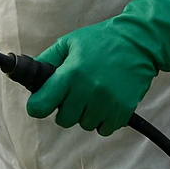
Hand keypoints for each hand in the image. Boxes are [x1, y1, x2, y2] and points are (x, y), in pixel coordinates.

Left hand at [25, 0, 169, 135]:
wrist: (139, 43)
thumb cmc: (101, 40)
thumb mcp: (70, 42)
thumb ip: (48, 59)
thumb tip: (30, 73)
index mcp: (71, 73)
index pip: (42, 105)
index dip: (37, 106)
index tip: (40, 104)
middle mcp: (88, 91)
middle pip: (63, 120)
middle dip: (64, 109)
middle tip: (73, 94)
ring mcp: (107, 103)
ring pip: (84, 125)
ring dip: (85, 114)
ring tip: (93, 94)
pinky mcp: (123, 110)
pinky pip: (104, 129)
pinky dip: (103, 120)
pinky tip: (105, 102)